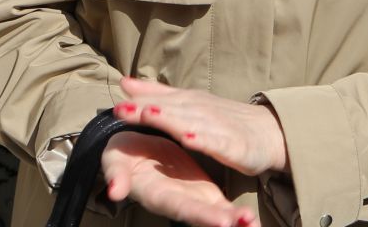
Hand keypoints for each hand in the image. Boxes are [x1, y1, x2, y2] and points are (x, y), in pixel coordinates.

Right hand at [100, 130, 257, 226]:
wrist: (133, 148)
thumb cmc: (120, 156)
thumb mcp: (114, 162)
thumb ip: (116, 176)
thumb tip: (114, 190)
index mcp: (157, 193)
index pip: (180, 206)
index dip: (200, 214)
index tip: (222, 221)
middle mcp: (177, 201)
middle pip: (202, 215)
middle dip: (222, 220)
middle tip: (246, 223)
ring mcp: (192, 198)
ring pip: (216, 214)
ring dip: (235, 221)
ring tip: (253, 225)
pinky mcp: (202, 192)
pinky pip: (221, 206)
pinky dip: (236, 215)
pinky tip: (253, 222)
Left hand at [115, 77, 286, 178]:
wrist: (269, 132)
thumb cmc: (225, 119)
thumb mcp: (189, 103)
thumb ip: (157, 93)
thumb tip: (124, 82)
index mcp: (188, 102)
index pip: (159, 101)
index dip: (137, 103)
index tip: (114, 103)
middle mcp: (201, 110)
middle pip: (170, 109)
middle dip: (145, 108)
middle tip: (120, 109)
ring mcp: (218, 126)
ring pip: (191, 122)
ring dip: (170, 118)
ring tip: (149, 115)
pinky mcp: (234, 145)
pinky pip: (217, 142)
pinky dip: (203, 139)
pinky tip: (190, 139)